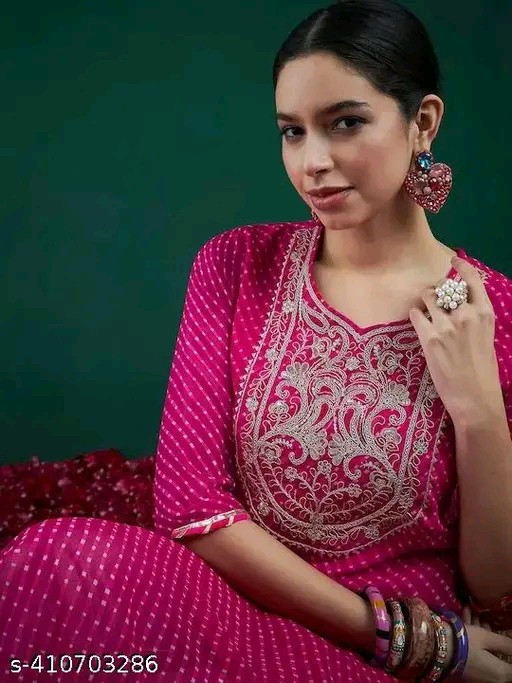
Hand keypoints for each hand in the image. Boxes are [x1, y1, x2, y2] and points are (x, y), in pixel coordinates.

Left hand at [409, 257, 500, 423]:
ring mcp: (446, 325)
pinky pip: (415, 314)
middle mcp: (466, 314)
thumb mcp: (486, 337)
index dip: (462, 267)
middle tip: (436, 301)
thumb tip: (459, 304)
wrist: (474, 396)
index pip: (473, 280)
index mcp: (485, 313)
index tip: (454, 260)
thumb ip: (474, 318)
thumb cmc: (482, 370)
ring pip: (428, 297)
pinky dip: (415, 315)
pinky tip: (419, 322)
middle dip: (439, 292)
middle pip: (446, 288)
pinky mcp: (429, 337)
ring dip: (425, 302)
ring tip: (427, 312)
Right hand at [454, 605, 511, 681]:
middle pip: (500, 655)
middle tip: (485, 618)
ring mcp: (480, 671)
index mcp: (502, 672)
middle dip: (495, 635)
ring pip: (487, 651)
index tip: (505, 639)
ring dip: (482, 631)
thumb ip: (507, 644)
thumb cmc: (466, 643)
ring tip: (473, 612)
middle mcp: (492, 676)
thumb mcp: (488, 639)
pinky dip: (473, 636)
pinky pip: (476, 651)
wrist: (437, 647)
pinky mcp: (468, 665)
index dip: (510, 649)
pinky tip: (465, 615)